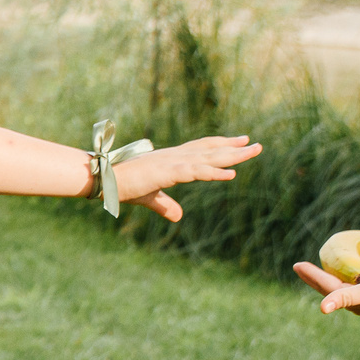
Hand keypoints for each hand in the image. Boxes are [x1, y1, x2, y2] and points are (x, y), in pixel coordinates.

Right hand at [110, 135, 261, 221]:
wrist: (103, 178)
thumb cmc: (121, 185)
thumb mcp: (149, 197)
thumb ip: (165, 206)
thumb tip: (179, 217)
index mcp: (171, 160)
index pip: (202, 149)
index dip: (221, 145)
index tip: (240, 142)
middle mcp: (176, 156)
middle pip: (211, 150)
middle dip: (234, 148)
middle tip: (256, 145)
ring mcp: (173, 163)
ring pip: (210, 158)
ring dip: (233, 156)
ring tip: (254, 151)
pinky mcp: (168, 172)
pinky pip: (197, 172)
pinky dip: (215, 172)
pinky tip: (231, 173)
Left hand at [300, 271, 359, 320]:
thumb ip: (344, 297)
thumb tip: (322, 307)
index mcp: (352, 302)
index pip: (325, 287)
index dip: (311, 276)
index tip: (297, 264)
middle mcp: (359, 301)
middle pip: (332, 286)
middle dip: (317, 276)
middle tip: (302, 266)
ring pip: (346, 283)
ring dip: (333, 274)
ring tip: (324, 265)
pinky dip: (353, 271)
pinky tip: (355, 265)